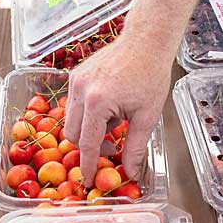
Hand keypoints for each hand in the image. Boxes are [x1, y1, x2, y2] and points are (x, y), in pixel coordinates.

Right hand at [62, 32, 171, 187]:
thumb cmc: (150, 75)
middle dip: (89, 147)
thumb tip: (130, 172)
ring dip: (89, 131)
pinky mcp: (75, 76)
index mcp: (98, 102)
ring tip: (114, 123)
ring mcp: (75, 81)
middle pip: (73, 135)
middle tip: (111, 148)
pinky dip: (88, 115)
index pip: (87, 144)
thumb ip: (135, 147)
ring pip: (71, 121)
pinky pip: (73, 106)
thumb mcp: (147, 116)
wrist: (145, 41)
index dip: (87, 165)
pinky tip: (108, 109)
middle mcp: (81, 91)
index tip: (87, 181)